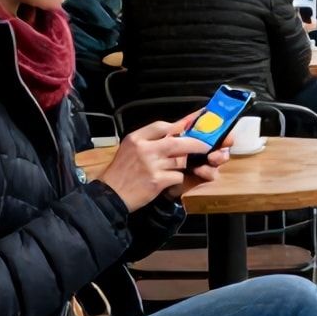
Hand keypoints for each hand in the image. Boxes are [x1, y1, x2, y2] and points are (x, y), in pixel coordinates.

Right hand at [98, 117, 225, 212]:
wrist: (110, 195)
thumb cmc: (121, 171)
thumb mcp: (129, 148)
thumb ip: (148, 139)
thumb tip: (174, 129)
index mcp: (136, 138)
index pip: (162, 125)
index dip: (181, 123)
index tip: (195, 120)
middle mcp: (144, 149)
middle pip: (178, 141)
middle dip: (196, 143)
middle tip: (207, 144)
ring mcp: (151, 165)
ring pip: (181, 159)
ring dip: (186, 163)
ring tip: (184, 164)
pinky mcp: (157, 181)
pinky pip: (177, 176)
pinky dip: (178, 177)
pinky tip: (171, 179)